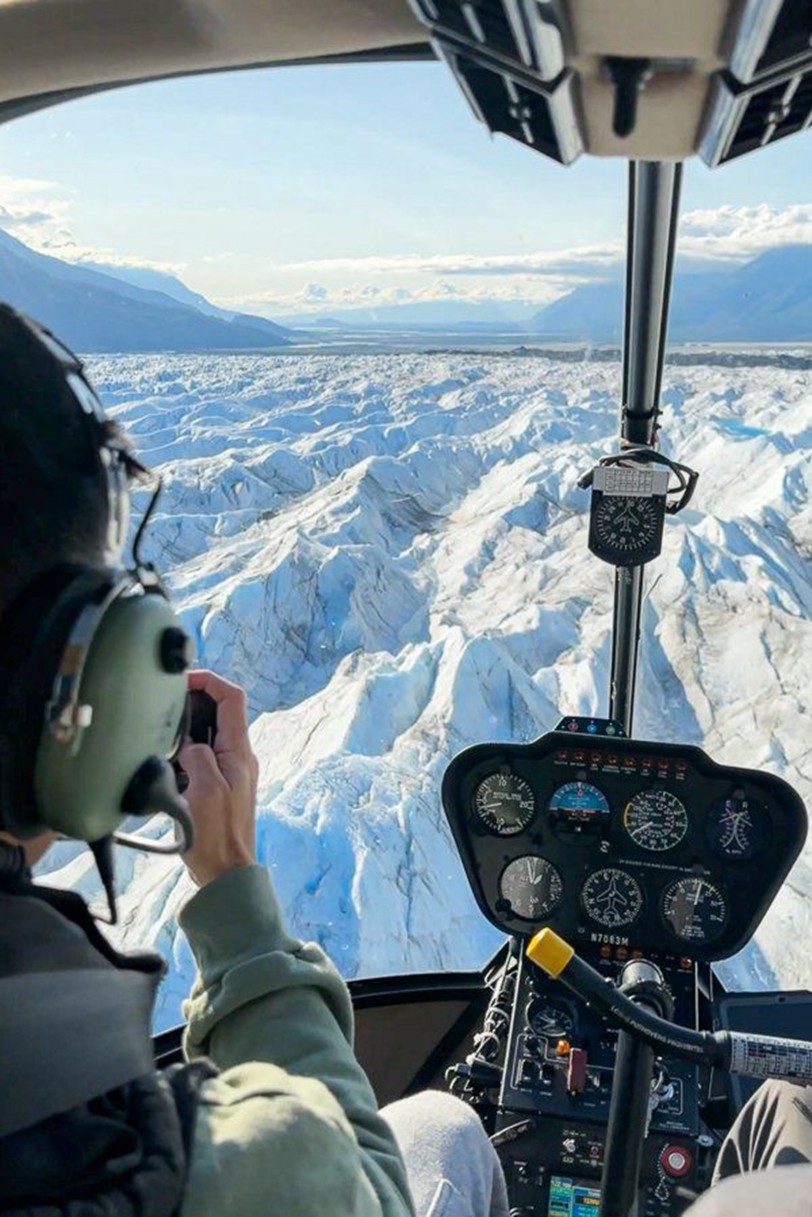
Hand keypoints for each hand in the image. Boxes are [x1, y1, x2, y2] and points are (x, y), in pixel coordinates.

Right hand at [178, 670, 258, 887]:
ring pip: (208, 732)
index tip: (183, 679)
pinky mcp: (217, 785)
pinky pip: (201, 755)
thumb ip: (198, 756)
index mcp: (240, 751)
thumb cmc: (218, 836)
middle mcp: (238, 756)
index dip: (210, 680)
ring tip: (162, 730)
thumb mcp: (205, 790)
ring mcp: (229, 770)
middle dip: (194, 701)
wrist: (226, 873)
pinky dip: (184, 749)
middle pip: (220, 710)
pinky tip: (167, 759)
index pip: (232, 698)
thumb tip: (190, 744)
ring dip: (186, 726)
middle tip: (165, 704)